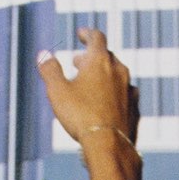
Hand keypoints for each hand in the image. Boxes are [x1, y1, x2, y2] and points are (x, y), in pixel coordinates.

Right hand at [37, 25, 139, 151]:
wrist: (109, 145)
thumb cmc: (81, 115)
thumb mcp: (57, 91)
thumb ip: (50, 70)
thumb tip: (43, 54)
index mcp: (99, 61)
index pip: (96, 37)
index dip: (87, 34)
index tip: (81, 34)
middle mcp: (118, 71)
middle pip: (106, 56)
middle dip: (91, 57)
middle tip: (78, 63)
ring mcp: (129, 90)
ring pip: (117, 74)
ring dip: (104, 74)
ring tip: (91, 83)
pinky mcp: (135, 108)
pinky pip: (124, 94)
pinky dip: (114, 93)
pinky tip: (108, 102)